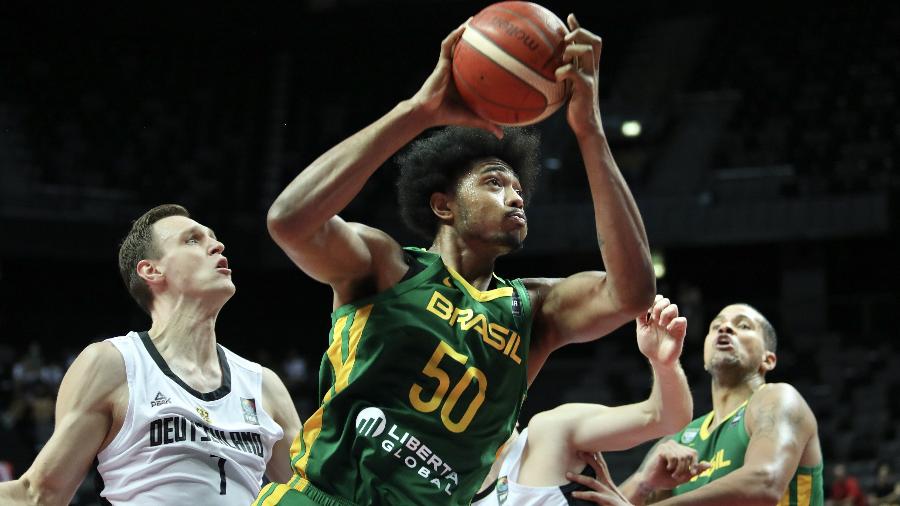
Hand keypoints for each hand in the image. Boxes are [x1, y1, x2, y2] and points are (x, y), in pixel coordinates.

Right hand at [409, 21, 502, 136]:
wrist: (427, 112)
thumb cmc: (447, 115)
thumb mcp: (472, 118)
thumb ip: (487, 123)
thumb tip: (502, 136)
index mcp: (463, 81)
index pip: (474, 66)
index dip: (483, 58)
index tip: (497, 52)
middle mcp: (455, 70)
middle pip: (466, 51)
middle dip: (475, 40)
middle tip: (488, 31)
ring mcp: (447, 64)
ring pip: (456, 43)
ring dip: (464, 31)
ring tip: (475, 20)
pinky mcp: (441, 62)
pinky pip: (448, 44)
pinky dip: (456, 34)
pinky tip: (466, 26)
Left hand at [556, 14, 602, 135]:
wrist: (586, 126)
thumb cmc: (576, 108)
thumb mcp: (570, 88)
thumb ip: (564, 74)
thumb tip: (548, 67)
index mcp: (590, 67)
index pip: (591, 41)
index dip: (580, 28)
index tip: (569, 17)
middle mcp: (593, 70)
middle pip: (594, 41)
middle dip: (579, 34)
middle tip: (565, 39)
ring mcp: (591, 78)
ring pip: (587, 52)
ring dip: (572, 50)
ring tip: (562, 58)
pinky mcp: (586, 88)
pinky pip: (574, 72)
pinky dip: (563, 70)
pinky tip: (555, 76)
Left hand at [567, 451, 633, 504]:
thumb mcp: (608, 497)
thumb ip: (598, 491)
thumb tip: (588, 488)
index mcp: (608, 484)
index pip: (602, 466)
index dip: (596, 456)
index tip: (587, 447)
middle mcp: (609, 486)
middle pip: (600, 468)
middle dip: (589, 458)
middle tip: (578, 451)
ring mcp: (609, 493)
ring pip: (592, 481)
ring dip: (579, 477)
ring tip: (567, 475)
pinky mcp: (608, 501)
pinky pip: (593, 496)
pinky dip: (582, 494)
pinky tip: (573, 494)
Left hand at [636, 295, 686, 366]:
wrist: (657, 359)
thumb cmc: (649, 345)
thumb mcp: (641, 330)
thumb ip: (640, 317)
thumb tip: (639, 304)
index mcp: (655, 316)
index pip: (658, 300)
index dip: (653, 301)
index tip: (648, 310)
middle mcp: (665, 318)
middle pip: (666, 301)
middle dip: (658, 307)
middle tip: (654, 318)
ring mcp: (673, 324)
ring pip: (674, 307)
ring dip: (665, 313)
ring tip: (660, 324)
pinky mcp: (680, 331)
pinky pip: (682, 320)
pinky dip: (674, 322)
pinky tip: (667, 328)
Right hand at [640, 440, 710, 490]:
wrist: (652, 482)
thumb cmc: (667, 479)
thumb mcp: (685, 476)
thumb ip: (696, 470)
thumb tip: (709, 465)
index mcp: (679, 449)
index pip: (693, 453)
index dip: (694, 464)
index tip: (691, 473)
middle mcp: (674, 445)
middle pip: (689, 454)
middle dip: (685, 469)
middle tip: (678, 476)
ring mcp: (667, 446)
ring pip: (682, 457)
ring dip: (679, 469)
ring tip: (673, 474)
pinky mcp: (662, 449)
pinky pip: (674, 457)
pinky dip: (672, 466)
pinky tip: (667, 468)